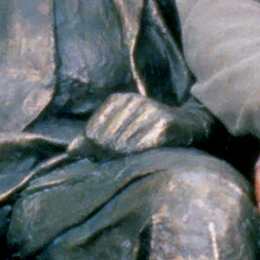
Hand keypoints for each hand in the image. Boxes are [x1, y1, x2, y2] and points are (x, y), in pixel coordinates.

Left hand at [82, 92, 210, 155]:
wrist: (189, 125)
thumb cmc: (149, 132)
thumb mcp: (120, 132)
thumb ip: (94, 141)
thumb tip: (70, 150)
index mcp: (118, 100)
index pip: (92, 133)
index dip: (98, 150)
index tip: (110, 155)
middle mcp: (133, 101)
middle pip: (106, 140)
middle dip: (111, 155)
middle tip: (125, 159)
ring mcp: (149, 110)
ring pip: (124, 145)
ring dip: (128, 158)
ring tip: (138, 157)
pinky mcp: (164, 123)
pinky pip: (143, 147)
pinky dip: (142, 156)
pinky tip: (149, 154)